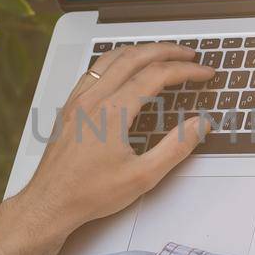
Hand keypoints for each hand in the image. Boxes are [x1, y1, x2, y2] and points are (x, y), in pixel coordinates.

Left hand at [18, 44, 213, 232]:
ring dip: (140, 50)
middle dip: (167, 50)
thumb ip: (176, 147)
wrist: (51, 203)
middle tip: (188, 54)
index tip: (203, 73)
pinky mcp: (70, 108)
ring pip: (111, 58)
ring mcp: (78, 101)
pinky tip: (123, 68)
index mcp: (112, 112)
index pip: (156, 75)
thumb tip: (199, 125)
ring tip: (161, 53)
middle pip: (135, 57)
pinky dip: (116, 61)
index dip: (185, 70)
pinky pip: (94, 71)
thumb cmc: (89, 193)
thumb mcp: (143, 176)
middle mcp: (93, 100)